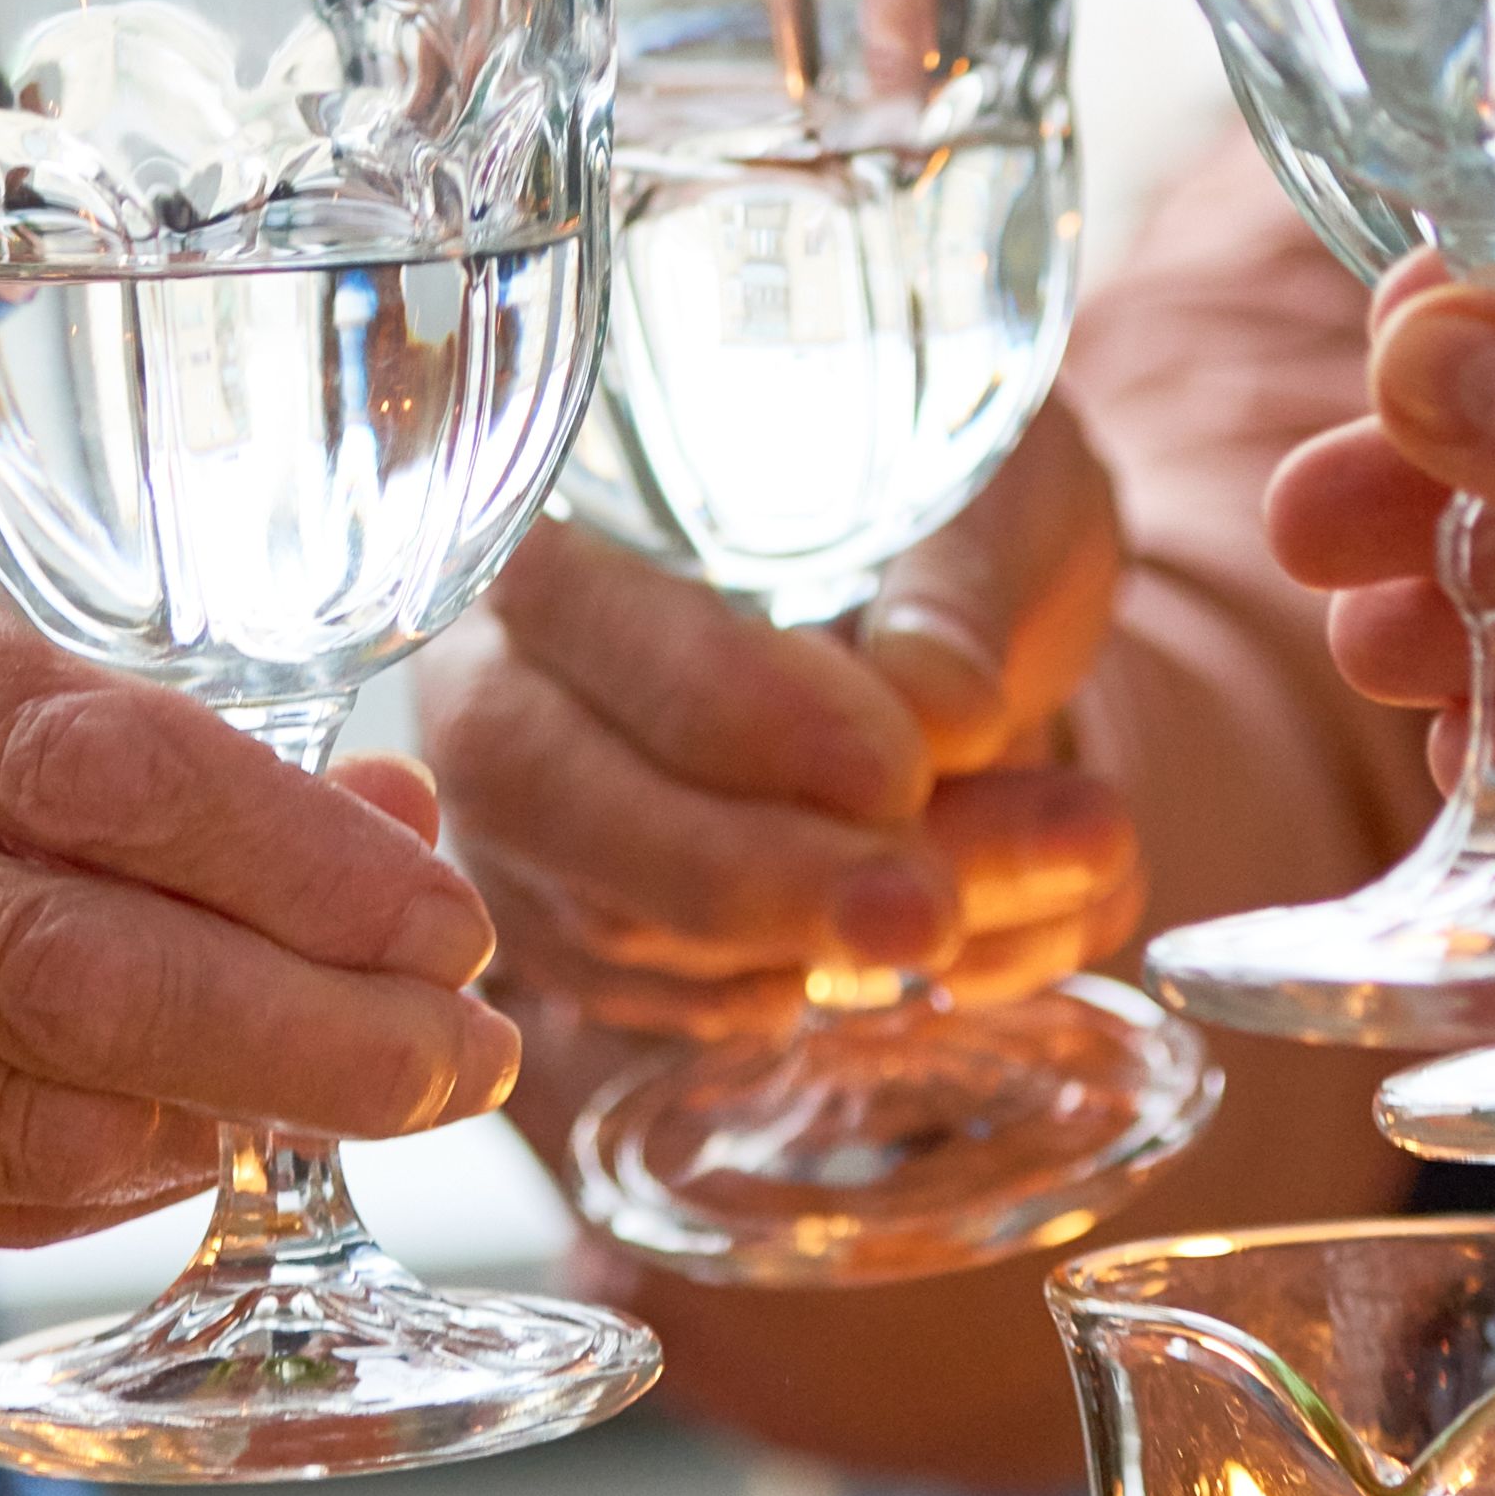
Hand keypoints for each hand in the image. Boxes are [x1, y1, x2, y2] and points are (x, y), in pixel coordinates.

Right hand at [0, 484, 524, 1291]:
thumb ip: (146, 719)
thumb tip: (405, 822)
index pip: (83, 751)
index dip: (296, 863)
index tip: (448, 922)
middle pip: (54, 958)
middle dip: (302, 1033)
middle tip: (459, 1066)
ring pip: (4, 1107)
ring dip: (219, 1129)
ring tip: (361, 1107)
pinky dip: (93, 1186)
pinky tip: (186, 1146)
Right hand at [422, 404, 1144, 1042]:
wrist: (953, 626)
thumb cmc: (952, 517)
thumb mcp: (992, 496)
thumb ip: (963, 583)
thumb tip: (945, 707)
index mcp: (557, 516)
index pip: (580, 610)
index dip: (728, 708)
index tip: (897, 770)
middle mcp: (495, 669)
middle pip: (545, 795)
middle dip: (746, 874)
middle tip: (928, 913)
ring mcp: (515, 815)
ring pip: (606, 922)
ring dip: (805, 946)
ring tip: (999, 917)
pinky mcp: (573, 926)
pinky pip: (649, 998)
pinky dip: (790, 991)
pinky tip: (920, 964)